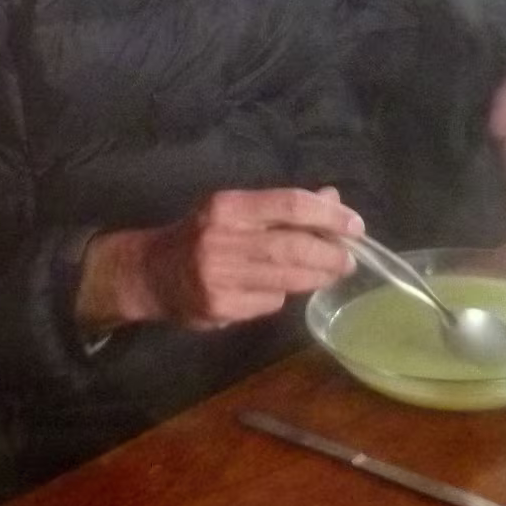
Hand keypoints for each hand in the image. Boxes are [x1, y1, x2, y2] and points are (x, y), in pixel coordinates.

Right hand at [76, 187, 362, 334]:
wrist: (150, 273)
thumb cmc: (200, 235)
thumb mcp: (236, 211)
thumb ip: (282, 207)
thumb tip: (332, 199)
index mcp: (227, 206)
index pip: (289, 205)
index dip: (328, 215)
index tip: (355, 226)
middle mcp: (221, 239)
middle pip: (292, 247)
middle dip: (329, 254)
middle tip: (350, 258)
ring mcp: (220, 276)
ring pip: (286, 279)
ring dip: (316, 277)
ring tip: (332, 273)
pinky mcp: (220, 307)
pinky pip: (269, 302)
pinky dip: (283, 296)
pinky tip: (282, 290)